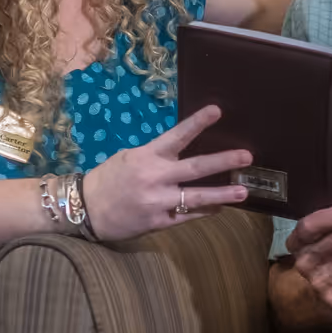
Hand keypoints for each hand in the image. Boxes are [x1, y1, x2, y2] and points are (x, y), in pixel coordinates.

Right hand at [82, 105, 251, 241]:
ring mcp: (158, 201)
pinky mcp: (158, 222)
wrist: (84, 209)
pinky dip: (205, 212)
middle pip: (195, 168)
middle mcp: (155, 177)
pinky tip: (220, 208)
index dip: (198, 123)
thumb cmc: (109, 179)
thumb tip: (184, 152)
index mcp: (147, 156)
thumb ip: (156, 156)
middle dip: (223, 161)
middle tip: (247, 156)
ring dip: (222, 195)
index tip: (218, 111)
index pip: (177, 136)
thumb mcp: (129, 158)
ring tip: (244, 192)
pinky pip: (187, 216)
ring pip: (196, 197)